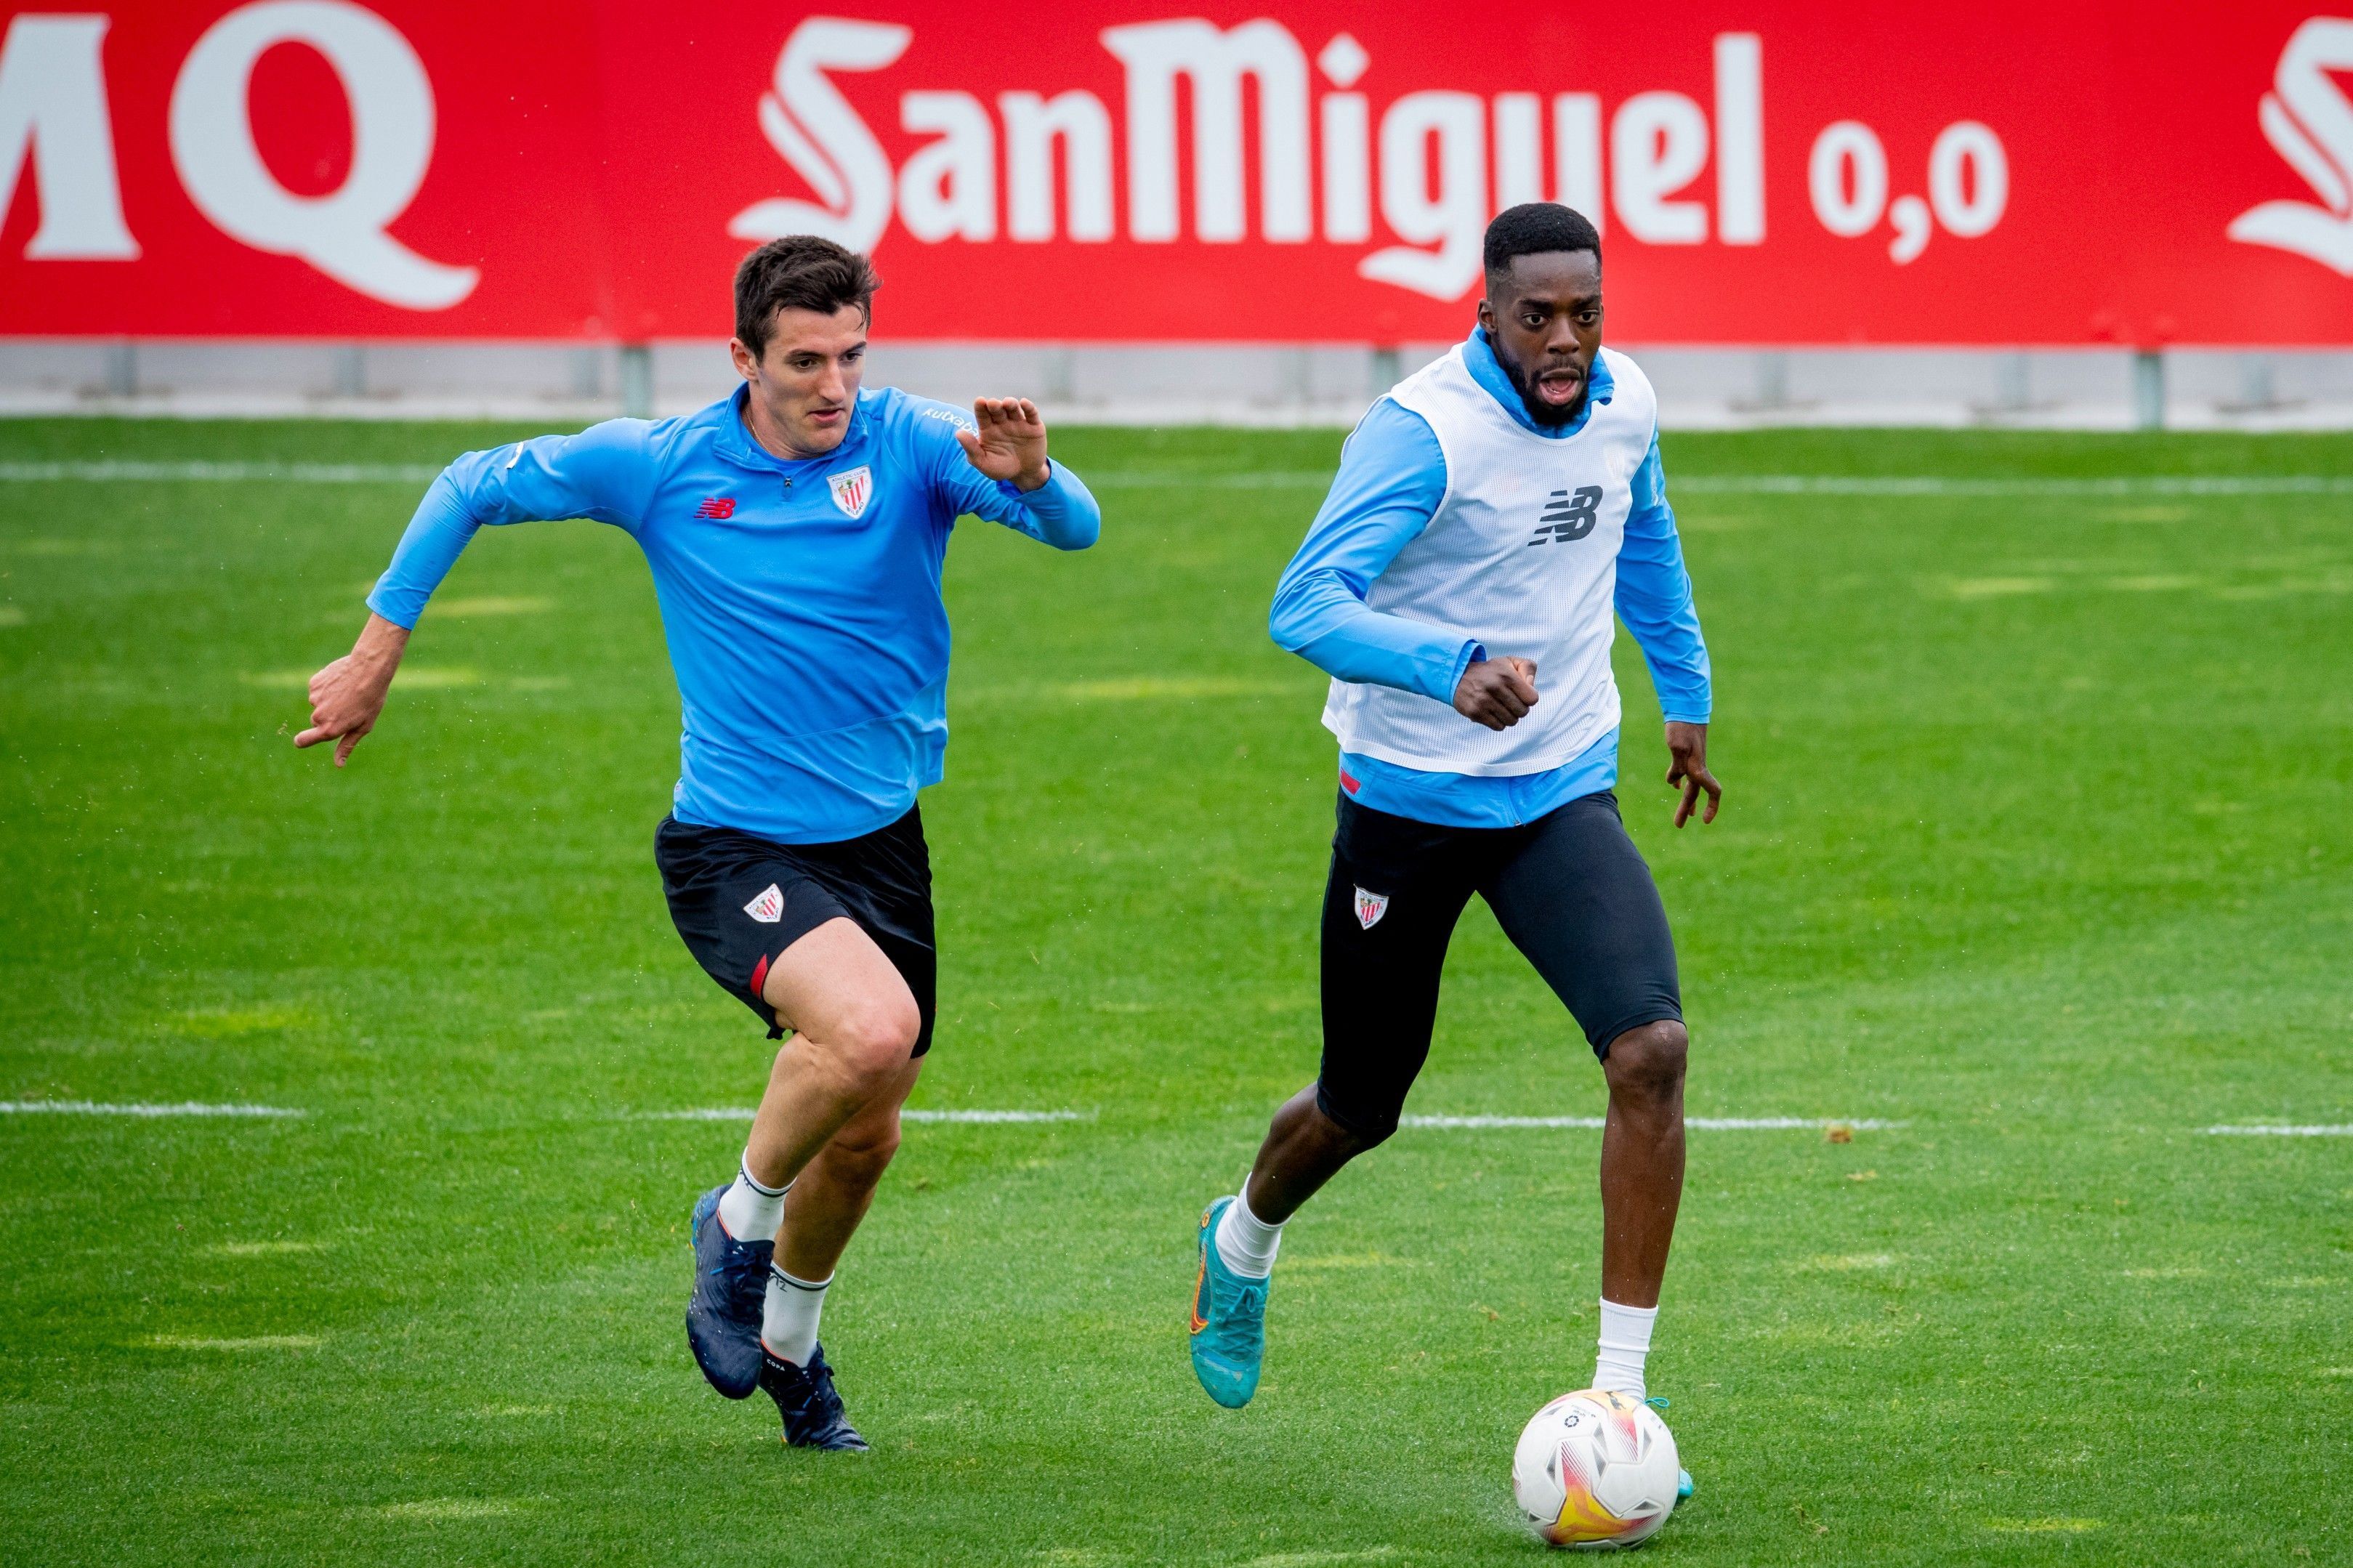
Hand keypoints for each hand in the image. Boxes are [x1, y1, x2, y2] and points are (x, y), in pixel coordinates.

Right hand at [294, 613, 408, 766]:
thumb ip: (347, 746)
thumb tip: (338, 764)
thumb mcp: (364, 726)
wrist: (369, 669)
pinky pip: (318, 689)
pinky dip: (327, 687)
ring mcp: (315, 698)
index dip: (303, 741)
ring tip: (348, 692)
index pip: (305, 740)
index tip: (301, 741)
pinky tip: (341, 681)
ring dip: (330, 700)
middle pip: (317, 720)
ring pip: (319, 703)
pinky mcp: (314, 683)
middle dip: (329, 716)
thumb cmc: (371, 700)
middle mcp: (318, 715)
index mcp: (330, 729)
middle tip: (349, 706)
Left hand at [958, 397, 1049, 490]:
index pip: (983, 414)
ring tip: (1008, 403)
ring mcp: (1018, 423)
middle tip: (993, 403)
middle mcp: (1002, 422)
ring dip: (1011, 403)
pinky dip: (1028, 407)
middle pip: (997, 409)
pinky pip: (1031, 414)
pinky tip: (1024, 403)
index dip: (981, 407)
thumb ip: (971, 449)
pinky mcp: (1034, 426)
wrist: (1024, 475)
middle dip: (995, 405)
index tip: (979, 401)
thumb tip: (958, 433)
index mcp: (988, 428)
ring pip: (1013, 408)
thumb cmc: (1000, 468)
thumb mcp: (984, 463)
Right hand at [1453, 656, 1537, 730]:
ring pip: (1511, 721)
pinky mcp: (1475, 712)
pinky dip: (1499, 722)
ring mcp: (1484, 701)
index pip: (1532, 699)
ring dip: (1509, 717)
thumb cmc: (1490, 671)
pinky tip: (1493, 713)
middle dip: (1520, 709)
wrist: (1458, 675)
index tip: (1521, 694)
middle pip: (1523, 712)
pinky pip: (1498, 727)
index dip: (1529, 698)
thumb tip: (1531, 685)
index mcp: (1506, 675)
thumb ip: (1528, 668)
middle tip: (1511, 702)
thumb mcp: (1509, 662)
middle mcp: (1495, 687)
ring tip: (1501, 707)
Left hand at [1664, 720, 1721, 826]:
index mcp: (1698, 767)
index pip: (1712, 790)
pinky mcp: (1684, 754)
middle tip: (1678, 826)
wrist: (1685, 708)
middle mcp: (1697, 766)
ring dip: (1686, 800)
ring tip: (1685, 815)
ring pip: (1690, 785)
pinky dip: (1678, 780)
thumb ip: (1678, 764)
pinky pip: (1682, 773)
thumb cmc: (1681, 727)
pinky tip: (1674, 785)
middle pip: (1694, 793)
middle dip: (1686, 809)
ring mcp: (1691, 761)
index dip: (1712, 806)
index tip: (1705, 821)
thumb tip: (1675, 783)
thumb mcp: (1678, 745)